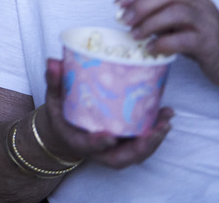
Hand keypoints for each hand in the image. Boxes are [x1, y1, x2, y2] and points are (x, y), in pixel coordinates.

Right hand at [36, 58, 172, 169]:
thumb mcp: (53, 99)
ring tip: (166, 120)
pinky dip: (156, 132)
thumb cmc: (60, 115)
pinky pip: (142, 142)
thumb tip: (53, 61)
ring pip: (137, 152)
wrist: (66, 132)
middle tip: (153, 131)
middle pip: (122, 157)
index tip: (109, 137)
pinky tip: (166, 115)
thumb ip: (54, 82)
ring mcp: (115, 149)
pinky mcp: (125, 142)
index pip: (88, 146)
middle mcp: (99, 150)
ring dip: (154, 140)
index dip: (98, 144)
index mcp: (78, 141)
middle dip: (141, 147)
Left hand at [115, 0, 218, 93]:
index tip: (117, 4)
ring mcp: (208, 22)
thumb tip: (128, 18)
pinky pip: (185, 38)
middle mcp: (201, 3)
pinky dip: (163, 43)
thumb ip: (160, 18)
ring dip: (150, 23)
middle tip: (123, 20)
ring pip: (176, 12)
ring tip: (134, 35)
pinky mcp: (211, 42)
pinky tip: (151, 49)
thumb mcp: (180, 25)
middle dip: (141, 4)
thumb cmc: (204, 42)